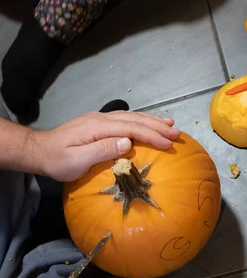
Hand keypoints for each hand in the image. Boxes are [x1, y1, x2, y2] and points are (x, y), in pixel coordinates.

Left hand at [28, 111, 180, 181]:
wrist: (39, 150)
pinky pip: (125, 119)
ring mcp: (99, 119)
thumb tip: (128, 142)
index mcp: (97, 127)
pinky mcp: (98, 123)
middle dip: (157, 126)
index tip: (168, 143)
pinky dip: (140, 121)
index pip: (130, 128)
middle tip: (177, 133)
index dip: (151, 135)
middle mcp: (101, 119)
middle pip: (134, 119)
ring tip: (170, 125)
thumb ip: (102, 150)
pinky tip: (148, 123)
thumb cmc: (57, 160)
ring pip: (131, 117)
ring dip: (151, 121)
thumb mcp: (77, 160)